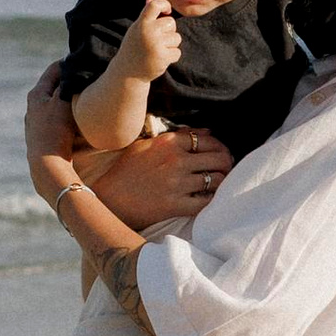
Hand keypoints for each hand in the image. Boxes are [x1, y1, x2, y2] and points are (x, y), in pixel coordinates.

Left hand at [24, 64, 82, 201]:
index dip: (70, 62)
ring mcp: (36, 123)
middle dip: (70, 81)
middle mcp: (33, 107)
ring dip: (69, 100)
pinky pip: (57, 119)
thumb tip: (75, 66)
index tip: (85, 59)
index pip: (54, 69)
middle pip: (54, 86)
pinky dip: (67, 114)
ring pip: (55, 103)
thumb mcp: (64, 100)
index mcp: (36, 94)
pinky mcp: (43, 138)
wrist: (47, 165)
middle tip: (88, 77)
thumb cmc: (55, 130)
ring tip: (85, 97)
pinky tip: (78, 120)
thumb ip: (69, 82)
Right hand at [94, 125, 229, 224]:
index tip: (221, 152)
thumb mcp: (144, 146)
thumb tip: (206, 131)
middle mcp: (176, 161)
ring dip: (223, 181)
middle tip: (227, 168)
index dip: (219, 146)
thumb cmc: (125, 171)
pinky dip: (213, 200)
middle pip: (218, 158)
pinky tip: (210, 199)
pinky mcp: (176, 205)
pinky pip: (206, 202)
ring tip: (221, 183)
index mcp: (168, 143)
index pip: (207, 139)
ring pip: (217, 180)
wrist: (108, 200)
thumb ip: (176, 136)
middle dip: (227, 162)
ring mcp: (177, 184)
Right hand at [119, 0, 182, 80]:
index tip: (166, 11)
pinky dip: (171, 56)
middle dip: (168, 31)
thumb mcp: (136, 30)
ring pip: (176, 38)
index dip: (164, 4)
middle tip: (157, 40)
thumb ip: (145, 15)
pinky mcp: (163, 57)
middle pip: (171, 22)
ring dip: (170, 45)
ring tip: (157, 50)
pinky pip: (177, 52)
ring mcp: (155, 44)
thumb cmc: (134, 47)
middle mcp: (148, 31)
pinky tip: (160, 59)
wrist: (128, 72)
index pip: (155, 5)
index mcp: (141, 23)